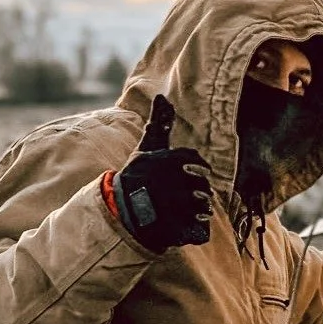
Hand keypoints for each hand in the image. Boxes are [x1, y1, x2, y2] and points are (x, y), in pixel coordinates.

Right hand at [110, 95, 214, 253]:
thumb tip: (162, 97)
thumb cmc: (136, 175)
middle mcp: (171, 180)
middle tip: (188, 193)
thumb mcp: (146, 148)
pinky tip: (189, 222)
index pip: (196, 161)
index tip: (192, 173)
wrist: (120, 207)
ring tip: (189, 208)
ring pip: (201, 205)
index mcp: (167, 160)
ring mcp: (172, 204)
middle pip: (202, 184)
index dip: (198, 168)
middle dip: (198, 189)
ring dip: (199, 207)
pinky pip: (197, 226)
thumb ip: (158, 124)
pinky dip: (196, 225)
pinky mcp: (172, 225)